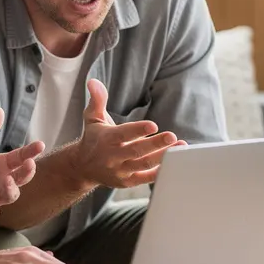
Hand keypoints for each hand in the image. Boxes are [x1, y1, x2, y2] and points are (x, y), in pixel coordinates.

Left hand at [0, 107, 45, 227]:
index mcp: (2, 165)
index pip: (20, 157)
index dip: (30, 151)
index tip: (40, 144)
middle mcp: (3, 181)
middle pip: (21, 177)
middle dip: (27, 172)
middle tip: (29, 165)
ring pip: (10, 196)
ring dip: (10, 190)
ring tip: (6, 182)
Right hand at [71, 79, 186, 188]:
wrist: (83, 167)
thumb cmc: (93, 138)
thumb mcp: (92, 117)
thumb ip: (97, 99)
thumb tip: (93, 81)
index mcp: (106, 139)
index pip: (122, 135)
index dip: (137, 130)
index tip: (153, 125)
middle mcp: (113, 157)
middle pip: (136, 151)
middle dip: (155, 144)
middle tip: (172, 136)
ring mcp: (121, 170)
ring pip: (144, 164)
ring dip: (163, 156)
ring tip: (180, 146)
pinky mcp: (127, 181)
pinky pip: (146, 178)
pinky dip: (161, 171)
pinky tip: (176, 161)